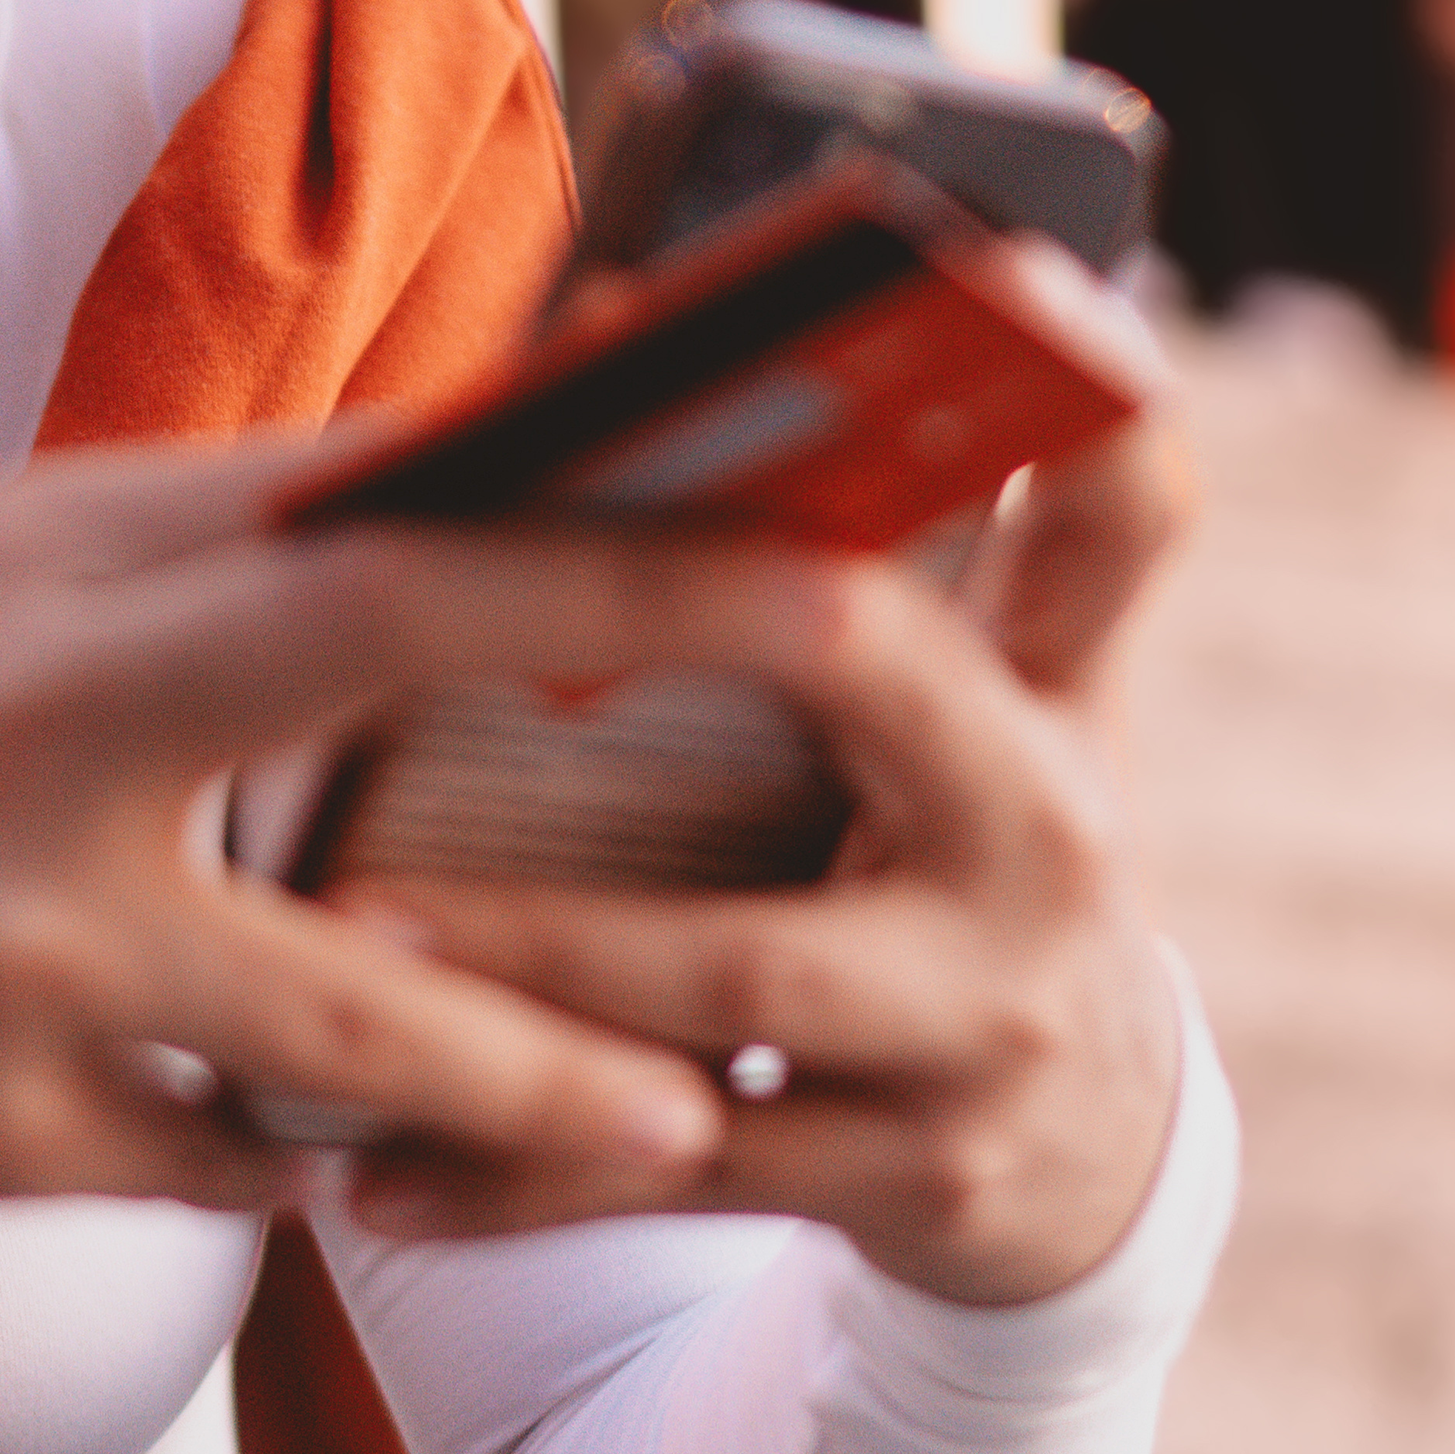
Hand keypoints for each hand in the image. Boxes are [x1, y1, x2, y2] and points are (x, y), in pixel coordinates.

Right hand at [0, 442, 895, 1243]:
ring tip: (684, 1114)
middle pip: (380, 654)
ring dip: (540, 1074)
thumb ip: (223, 540)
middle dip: (641, 641)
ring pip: (348, 1021)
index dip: (594, 484)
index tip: (793, 471)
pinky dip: (337, 1175)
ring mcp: (9, 950)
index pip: (368, 505)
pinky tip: (423, 1187)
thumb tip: (490, 464)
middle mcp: (28, 733)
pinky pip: (232, 1170)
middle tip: (858, 654)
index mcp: (46, 583)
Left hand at [338, 302, 1201, 1308]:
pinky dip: (513, 1173)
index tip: (926, 274)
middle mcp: (1052, 834)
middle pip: (862, 671)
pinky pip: (679, 1165)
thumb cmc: (963, 854)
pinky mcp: (914, 1179)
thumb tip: (634, 315)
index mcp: (1055, 681)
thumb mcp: (992, 701)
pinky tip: (365, 1171)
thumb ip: (894, 531)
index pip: (1113, 503)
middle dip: (664, 608)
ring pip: (733, 967)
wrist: (1088, 1153)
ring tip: (341, 927)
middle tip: (458, 573)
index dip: (1067, 395)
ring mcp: (992, 1022)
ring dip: (529, 950)